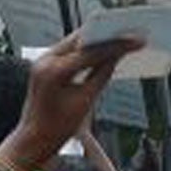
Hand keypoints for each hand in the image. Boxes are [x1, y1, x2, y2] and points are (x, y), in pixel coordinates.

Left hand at [7, 32, 140, 167]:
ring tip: (121, 35)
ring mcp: (42, 61)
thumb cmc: (58, 126)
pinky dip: (86, 48)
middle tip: (131, 31)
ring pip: (75, 41)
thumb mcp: (87, 100)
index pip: (92, 51)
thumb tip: (119, 54)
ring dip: (97, 39)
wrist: (33, 140)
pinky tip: (103, 47)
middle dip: (107, 36)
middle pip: (82, 40)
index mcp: (55, 71)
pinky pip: (69, 50)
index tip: (137, 39)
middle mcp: (45, 61)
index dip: (118, 44)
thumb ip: (103, 74)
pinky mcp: (44, 64)